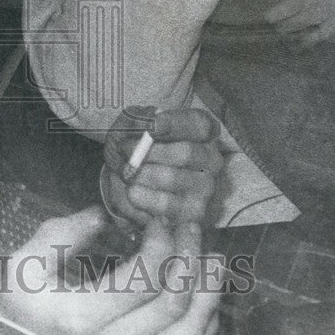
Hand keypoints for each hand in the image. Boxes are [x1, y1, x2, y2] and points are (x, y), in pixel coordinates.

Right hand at [0, 206, 220, 334]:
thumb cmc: (21, 313)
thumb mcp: (22, 268)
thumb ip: (60, 235)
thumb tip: (102, 216)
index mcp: (79, 320)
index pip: (141, 279)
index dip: (162, 243)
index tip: (162, 221)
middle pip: (171, 305)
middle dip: (189, 258)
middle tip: (193, 229)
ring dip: (208, 295)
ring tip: (214, 261)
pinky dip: (204, 328)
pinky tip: (206, 302)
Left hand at [102, 106, 222, 226]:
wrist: (138, 186)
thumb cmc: (141, 150)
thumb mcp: (134, 128)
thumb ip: (136, 120)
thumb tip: (143, 124)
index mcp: (203, 133)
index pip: (199, 124)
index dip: (175, 124)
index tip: (151, 126)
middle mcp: (211, 160)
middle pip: (185, 153)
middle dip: (149, 151)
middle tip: (123, 149)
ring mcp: (206, 189)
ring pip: (171, 178)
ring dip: (140, 174)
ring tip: (126, 172)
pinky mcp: (193, 214)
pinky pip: (165, 205)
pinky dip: (141, 196)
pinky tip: (133, 191)